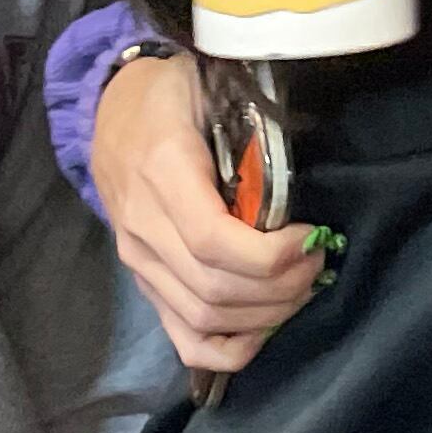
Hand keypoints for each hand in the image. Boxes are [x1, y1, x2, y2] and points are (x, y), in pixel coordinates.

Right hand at [96, 52, 325, 373]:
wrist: (113, 112)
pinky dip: (228, 349)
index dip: (270, 254)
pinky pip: (183, 338)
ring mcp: (138, 261)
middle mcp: (142, 226)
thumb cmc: (171, 94)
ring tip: (303, 286)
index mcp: (160, 171)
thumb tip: (303, 153)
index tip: (311, 237)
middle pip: (214, 287)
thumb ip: (248, 120)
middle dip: (280, 286)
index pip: (212, 241)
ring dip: (264, 315)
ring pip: (202, 317)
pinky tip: (264, 331)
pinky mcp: (144, 283)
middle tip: (318, 263)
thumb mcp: (208, 83)